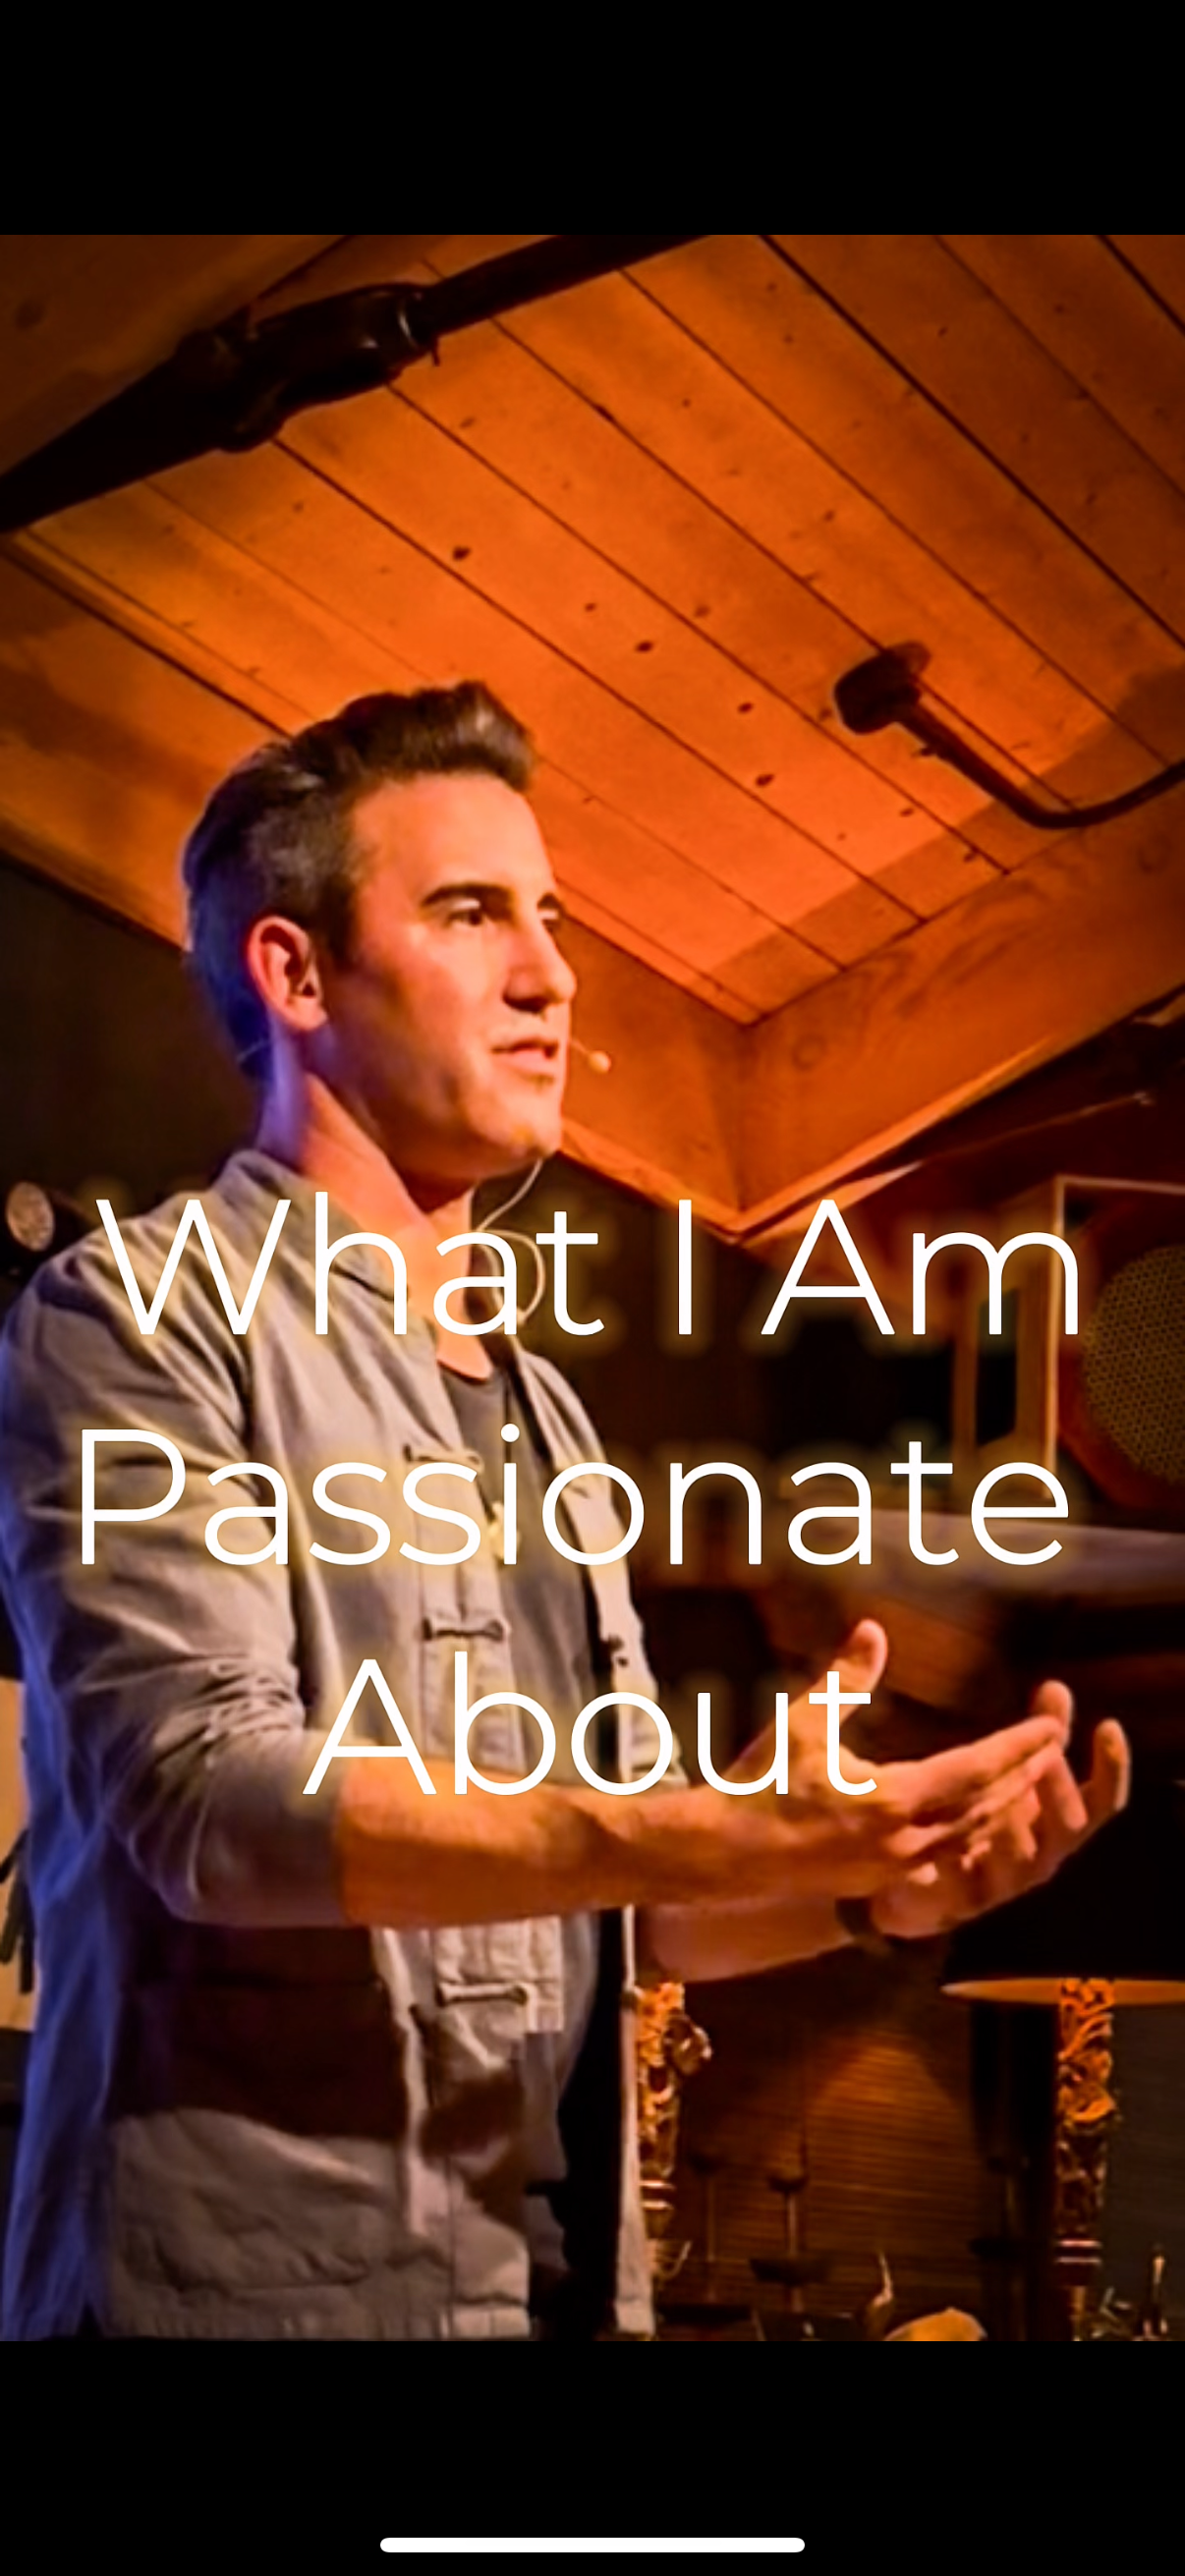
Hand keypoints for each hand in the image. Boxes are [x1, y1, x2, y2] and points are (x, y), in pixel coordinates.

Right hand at [725, 1621, 1068, 1903]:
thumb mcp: (802, 1723)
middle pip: (986, 1808)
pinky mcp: (881, 1880)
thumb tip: (872, 1630)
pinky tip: (977, 1821)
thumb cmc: (762, 1785)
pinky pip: (946, 1856)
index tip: (1053, 1726)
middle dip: (1024, 1776)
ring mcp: (895, 1867)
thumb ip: (844, 1679)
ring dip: (1003, 1806)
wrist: (724, 1853)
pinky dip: (972, 1833)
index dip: (1018, 1747)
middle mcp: (906, 1841)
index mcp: (893, 1801)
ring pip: (970, 1837)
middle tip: (1054, 1746)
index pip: (976, 1771)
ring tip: (1028, 1779)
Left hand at [868, 1684, 1130, 1939]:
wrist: (912, 1886)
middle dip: (1059, 1792)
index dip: (1111, 1768)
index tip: (1107, 1726)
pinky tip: (946, 1852)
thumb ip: (1036, 1737)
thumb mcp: (1010, 1774)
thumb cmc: (974, 1821)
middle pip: (1066, 1829)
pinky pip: (958, 1889)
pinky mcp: (953, 1904)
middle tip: (1048, 1758)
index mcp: (1055, 1823)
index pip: (1101, 1800)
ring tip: (1008, 1808)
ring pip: (1021, 1862)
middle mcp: (1037, 1856)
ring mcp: (998, 1884)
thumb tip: (1057, 1688)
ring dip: (1018, 1833)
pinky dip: (957, 1870)